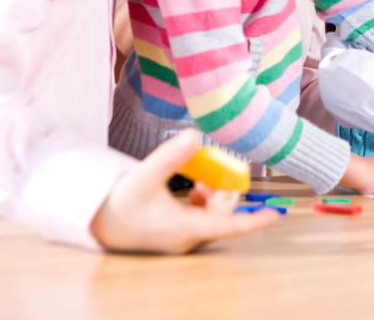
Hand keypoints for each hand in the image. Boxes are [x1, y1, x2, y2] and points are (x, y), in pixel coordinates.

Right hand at [89, 130, 278, 253]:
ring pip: (214, 218)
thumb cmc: (119, 203)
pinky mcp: (178, 234)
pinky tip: (195, 189)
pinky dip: (205, 202)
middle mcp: (188, 238)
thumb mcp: (143, 177)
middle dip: (226, 192)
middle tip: (220, 171)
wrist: (97, 222)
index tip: (277, 214)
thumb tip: (193, 135)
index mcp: (184, 229)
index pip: (229, 227)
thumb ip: (169, 157)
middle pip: (223, 217)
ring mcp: (183, 239)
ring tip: (203, 180)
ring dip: (215, 196)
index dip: (255, 220)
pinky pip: (203, 219)